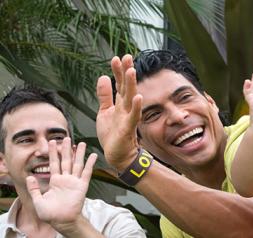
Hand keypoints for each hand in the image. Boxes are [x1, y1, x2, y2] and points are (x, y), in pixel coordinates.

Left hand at [26, 137, 96, 227]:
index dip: (53, 153)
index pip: (54, 164)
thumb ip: (34, 189)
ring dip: (78, 154)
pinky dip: (90, 164)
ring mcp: (74, 181)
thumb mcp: (38, 200)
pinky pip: (87, 173)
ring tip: (80, 143)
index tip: (53, 142)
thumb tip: (30, 177)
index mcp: (55, 181)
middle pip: (66, 161)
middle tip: (66, 138)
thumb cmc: (50, 213)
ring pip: (77, 164)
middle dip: (65, 149)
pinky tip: (93, 155)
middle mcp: (65, 179)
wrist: (62, 221)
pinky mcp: (82, 185)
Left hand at [96, 55, 141, 170]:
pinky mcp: (128, 129)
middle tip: (127, 57)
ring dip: (132, 85)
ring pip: (130, 98)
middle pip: (126, 87)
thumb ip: (104, 95)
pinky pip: (134, 116)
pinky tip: (138, 97)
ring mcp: (128, 117)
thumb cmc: (112, 134)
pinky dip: (136, 107)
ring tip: (131, 71)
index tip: (117, 58)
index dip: (118, 71)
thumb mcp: (104, 112)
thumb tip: (103, 77)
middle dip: (126, 72)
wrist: (118, 155)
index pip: (119, 84)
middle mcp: (125, 108)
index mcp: (119, 103)